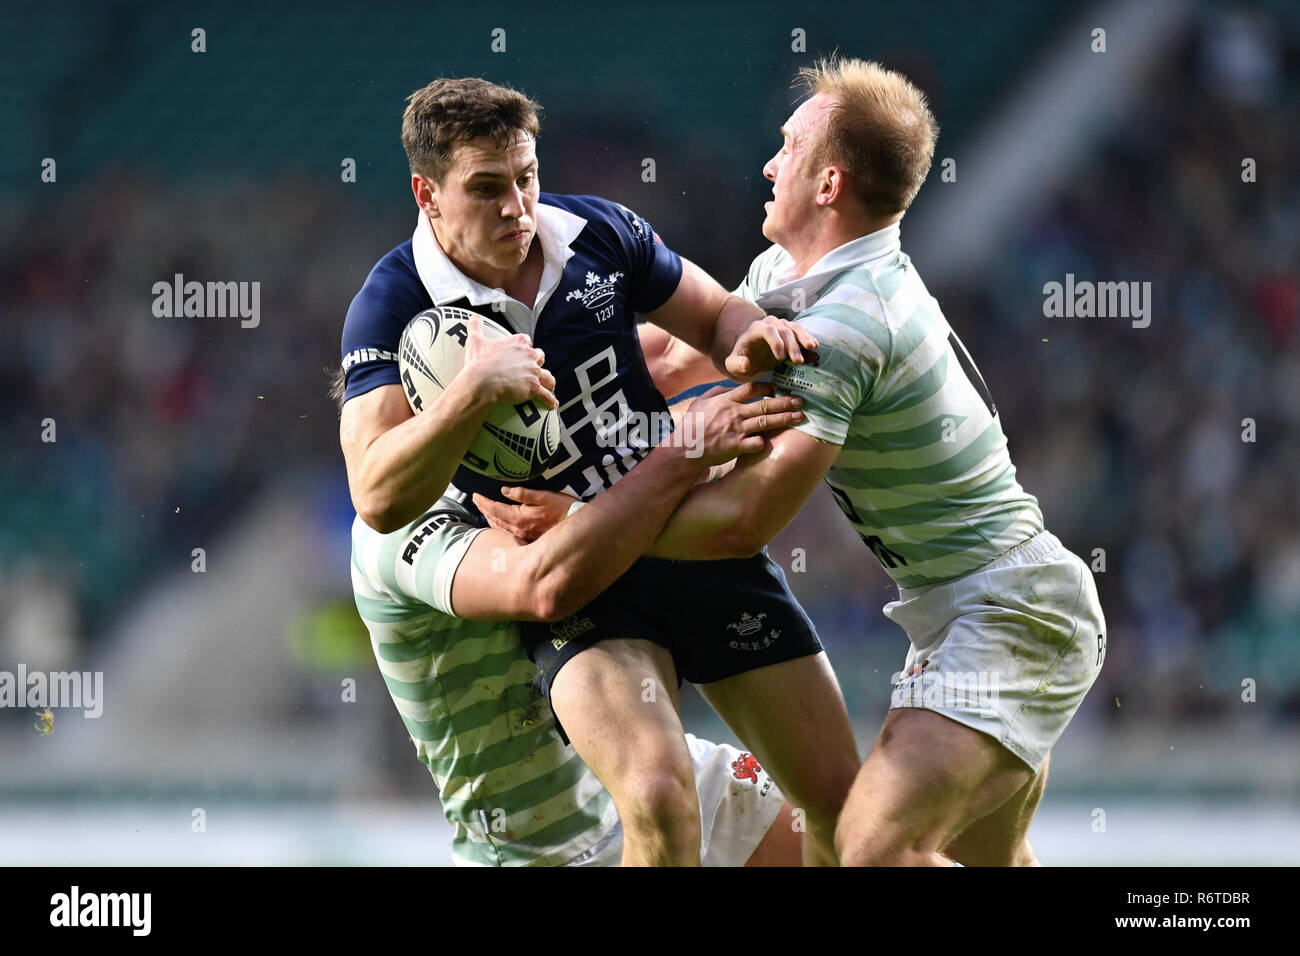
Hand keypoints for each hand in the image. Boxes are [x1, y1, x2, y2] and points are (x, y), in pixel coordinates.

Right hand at [462, 314, 558, 407]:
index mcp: (518, 343)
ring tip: (548, 386)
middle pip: (539, 356)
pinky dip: (550, 400)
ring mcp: (533, 371)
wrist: (482, 381)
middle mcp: (529, 355)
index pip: (526, 341)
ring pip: (547, 375)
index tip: (520, 352)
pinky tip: (553, 404)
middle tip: (531, 368)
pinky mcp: (534, 387)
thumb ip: (476, 326)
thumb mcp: (476, 341)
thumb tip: (474, 316)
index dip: (524, 347)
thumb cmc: (479, 362)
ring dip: (547, 380)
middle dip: (537, 362)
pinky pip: (546, 395)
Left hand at [473, 486, 577, 541]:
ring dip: (489, 518)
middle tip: (476, 500)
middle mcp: (517, 529)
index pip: (494, 509)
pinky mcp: (527, 538)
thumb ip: (522, 493)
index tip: (475, 494)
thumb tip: (504, 490)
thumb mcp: (544, 496)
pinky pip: (506, 532)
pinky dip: (498, 526)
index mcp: (519, 517)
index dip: (483, 501)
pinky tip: (497, 524)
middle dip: (483, 509)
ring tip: (483, 510)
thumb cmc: (562, 508)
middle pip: (493, 519)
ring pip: (498, 527)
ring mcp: (522, 535)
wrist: (576, 525)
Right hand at [677, 381, 803, 466]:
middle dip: (784, 402)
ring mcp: (735, 431)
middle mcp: (733, 413)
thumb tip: (733, 388)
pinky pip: (756, 443)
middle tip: (800, 400)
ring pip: (765, 422)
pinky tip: (772, 441)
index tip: (778, 387)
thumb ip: (718, 393)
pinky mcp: (736, 447)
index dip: (766, 386)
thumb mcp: (700, 402)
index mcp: (725, 401)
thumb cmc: (691, 426)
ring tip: (799, 416)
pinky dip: (764, 442)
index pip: (751, 388)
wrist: (683, 450)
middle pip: (764, 404)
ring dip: (784, 419)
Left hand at [724, 316, 818, 380]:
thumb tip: (746, 364)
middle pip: (784, 330)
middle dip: (792, 345)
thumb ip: (736, 365)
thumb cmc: (741, 361)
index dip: (776, 342)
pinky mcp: (790, 331)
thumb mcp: (733, 365)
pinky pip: (801, 331)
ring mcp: (781, 326)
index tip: (780, 358)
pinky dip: (808, 338)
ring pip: (795, 328)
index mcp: (755, 329)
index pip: (768, 330)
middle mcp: (769, 324)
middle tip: (798, 361)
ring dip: (804, 339)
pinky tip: (815, 346)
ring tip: (812, 349)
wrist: (749, 356)